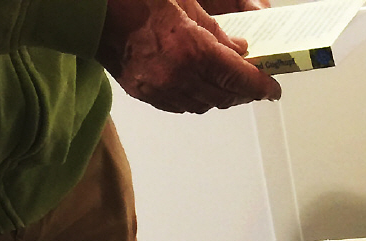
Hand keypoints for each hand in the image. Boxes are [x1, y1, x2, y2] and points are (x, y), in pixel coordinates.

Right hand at [99, 0, 281, 111]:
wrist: (92, 11)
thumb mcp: (184, 3)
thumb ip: (215, 30)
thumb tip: (237, 49)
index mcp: (192, 49)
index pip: (239, 78)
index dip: (261, 86)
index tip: (273, 89)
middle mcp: (178, 75)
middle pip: (224, 96)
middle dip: (243, 92)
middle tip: (255, 85)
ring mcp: (161, 89)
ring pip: (204, 104)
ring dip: (221, 96)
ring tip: (229, 84)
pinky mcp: (147, 95)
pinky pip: (181, 105)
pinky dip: (197, 97)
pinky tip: (200, 85)